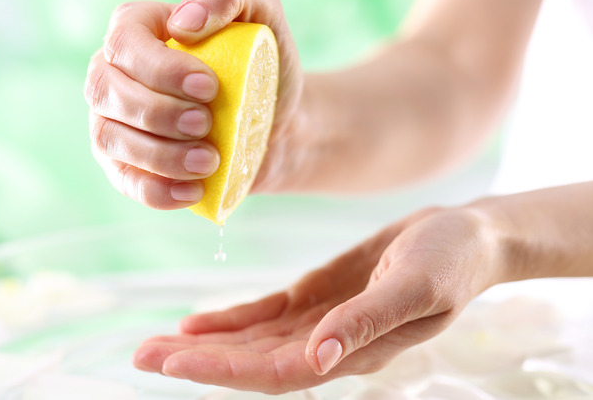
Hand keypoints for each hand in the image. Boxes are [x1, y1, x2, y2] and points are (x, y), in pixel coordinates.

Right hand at [84, 0, 301, 209]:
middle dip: (157, 112)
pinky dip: (157, 191)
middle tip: (208, 123)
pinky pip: (125, 181)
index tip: (208, 86)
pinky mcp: (127, 165)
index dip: (159, 68)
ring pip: (109, 138)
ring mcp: (114, 122)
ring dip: (158, 155)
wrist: (278, 122)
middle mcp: (114, 74)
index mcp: (137, 30)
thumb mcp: (260, 10)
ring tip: (209, 160)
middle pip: (106, 91)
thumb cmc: (263, 63)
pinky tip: (193, 191)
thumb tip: (184, 22)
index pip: (125, 43)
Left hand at [133, 206, 502, 393]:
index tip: (175, 361)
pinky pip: (262, 316)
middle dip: (196, 360)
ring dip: (202, 344)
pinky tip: (195, 323)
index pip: (275, 371)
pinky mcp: (314, 298)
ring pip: (249, 342)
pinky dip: (228, 322)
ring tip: (153, 343)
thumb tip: (319, 360)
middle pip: (250, 362)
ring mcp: (318, 322)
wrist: (465, 236)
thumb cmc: (450, 260)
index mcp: (350, 349)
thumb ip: (367, 323)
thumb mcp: (415, 287)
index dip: (224, 369)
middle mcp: (326, 344)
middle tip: (141, 354)